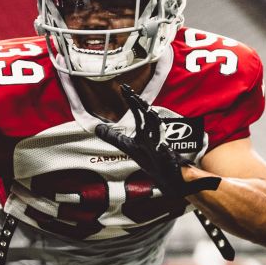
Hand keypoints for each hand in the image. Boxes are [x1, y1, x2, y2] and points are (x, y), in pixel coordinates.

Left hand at [94, 83, 219, 199]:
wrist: (168, 176)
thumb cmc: (151, 158)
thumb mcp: (128, 147)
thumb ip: (114, 137)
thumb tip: (97, 128)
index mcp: (145, 131)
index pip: (138, 113)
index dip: (131, 100)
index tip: (124, 88)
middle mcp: (153, 135)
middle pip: (148, 117)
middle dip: (141, 106)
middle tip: (133, 94)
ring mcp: (162, 146)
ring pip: (159, 132)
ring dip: (154, 122)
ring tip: (149, 112)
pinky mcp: (168, 159)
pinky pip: (166, 153)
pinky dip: (164, 149)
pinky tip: (162, 146)